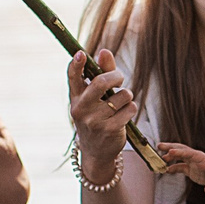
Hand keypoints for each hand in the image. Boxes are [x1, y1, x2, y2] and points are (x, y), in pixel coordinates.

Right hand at [67, 47, 137, 164]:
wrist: (96, 151)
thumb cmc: (97, 117)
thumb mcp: (94, 98)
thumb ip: (101, 73)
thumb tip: (104, 52)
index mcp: (76, 98)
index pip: (73, 78)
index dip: (76, 64)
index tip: (81, 54)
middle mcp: (81, 109)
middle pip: (100, 82)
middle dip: (116, 76)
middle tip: (119, 79)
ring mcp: (94, 120)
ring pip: (122, 95)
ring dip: (127, 95)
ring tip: (121, 103)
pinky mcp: (109, 130)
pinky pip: (130, 108)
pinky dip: (131, 108)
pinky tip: (124, 115)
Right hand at [154, 143, 204, 190]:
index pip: (190, 153)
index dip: (180, 152)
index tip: (169, 151)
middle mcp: (198, 159)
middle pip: (182, 150)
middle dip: (170, 148)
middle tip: (158, 146)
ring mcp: (195, 165)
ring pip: (180, 158)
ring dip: (169, 158)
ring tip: (157, 160)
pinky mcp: (195, 171)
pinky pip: (181, 168)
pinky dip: (173, 168)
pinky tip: (165, 171)